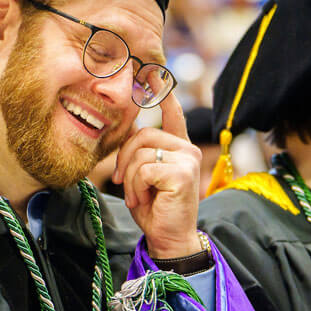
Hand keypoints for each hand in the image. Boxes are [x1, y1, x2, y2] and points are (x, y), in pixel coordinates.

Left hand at [112, 94, 202, 257]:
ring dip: (129, 179)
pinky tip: (143, 200)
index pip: (172, 114)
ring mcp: (188, 160)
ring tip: (137, 196)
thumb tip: (126, 129)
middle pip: (142, 135)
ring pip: (140, 153)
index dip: (162, 93)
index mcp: (179, 148)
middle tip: (122, 183)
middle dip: (124, 159)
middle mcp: (188, 149)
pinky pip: (144, 169)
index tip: (154, 72)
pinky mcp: (182, 173)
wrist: (168, 238)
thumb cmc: (154, 209)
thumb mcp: (143, 176)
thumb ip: (140, 153)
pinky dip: (135, 187)